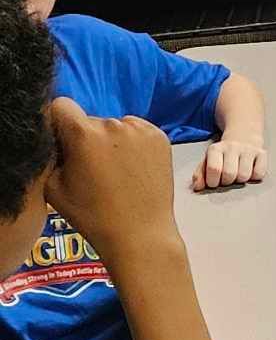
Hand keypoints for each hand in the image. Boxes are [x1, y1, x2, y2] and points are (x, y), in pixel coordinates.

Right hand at [46, 99, 180, 265]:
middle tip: (90, 168)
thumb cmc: (93, 216)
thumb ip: (51, 155)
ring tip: (115, 173)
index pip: (62, 106)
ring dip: (110, 141)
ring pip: (115, 126)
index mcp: (84, 134)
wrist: (139, 233)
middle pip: (90, 120)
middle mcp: (113, 124)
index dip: (58, 122)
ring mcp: (140, 129)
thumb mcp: (53, 187)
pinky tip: (132, 170)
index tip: (63, 142)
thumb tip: (57, 139)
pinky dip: (132, 145)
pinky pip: (137, 132)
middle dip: (85, 138)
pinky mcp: (160, 137)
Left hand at [192, 138, 267, 192]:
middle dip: (227, 181)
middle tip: (227, 178)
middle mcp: (232, 146)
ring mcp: (248, 149)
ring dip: (241, 180)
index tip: (214, 181)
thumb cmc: (223, 153)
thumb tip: (197, 187)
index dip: (213, 181)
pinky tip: (250, 170)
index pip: (214, 169)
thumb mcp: (208, 160)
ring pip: (244, 176)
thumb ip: (200, 174)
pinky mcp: (262, 153)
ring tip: (238, 173)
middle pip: (229, 174)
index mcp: (215, 149)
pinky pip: (259, 174)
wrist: (243, 134)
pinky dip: (254, 177)